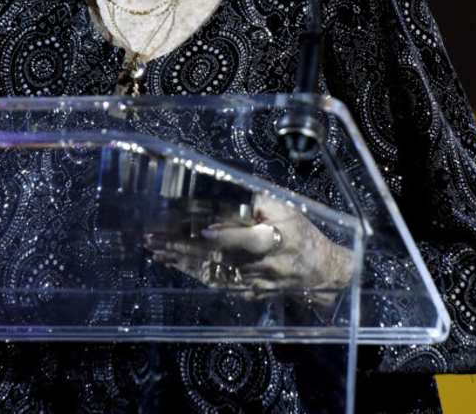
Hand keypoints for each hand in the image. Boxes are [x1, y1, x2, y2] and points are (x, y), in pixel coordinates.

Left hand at [147, 194, 353, 301]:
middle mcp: (261, 262)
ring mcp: (252, 279)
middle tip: (155, 238)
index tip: (199, 229)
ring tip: (154, 250)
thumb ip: (257, 199)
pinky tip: (171, 263)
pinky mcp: (247, 290)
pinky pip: (215, 280)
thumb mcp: (286, 208)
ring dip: (181, 259)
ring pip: (212, 269)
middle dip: (184, 246)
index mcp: (275, 237)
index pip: (244, 235)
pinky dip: (192, 271)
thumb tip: (224, 186)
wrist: (321, 270)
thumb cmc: (301, 232)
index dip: (223, 234)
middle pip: (218, 253)